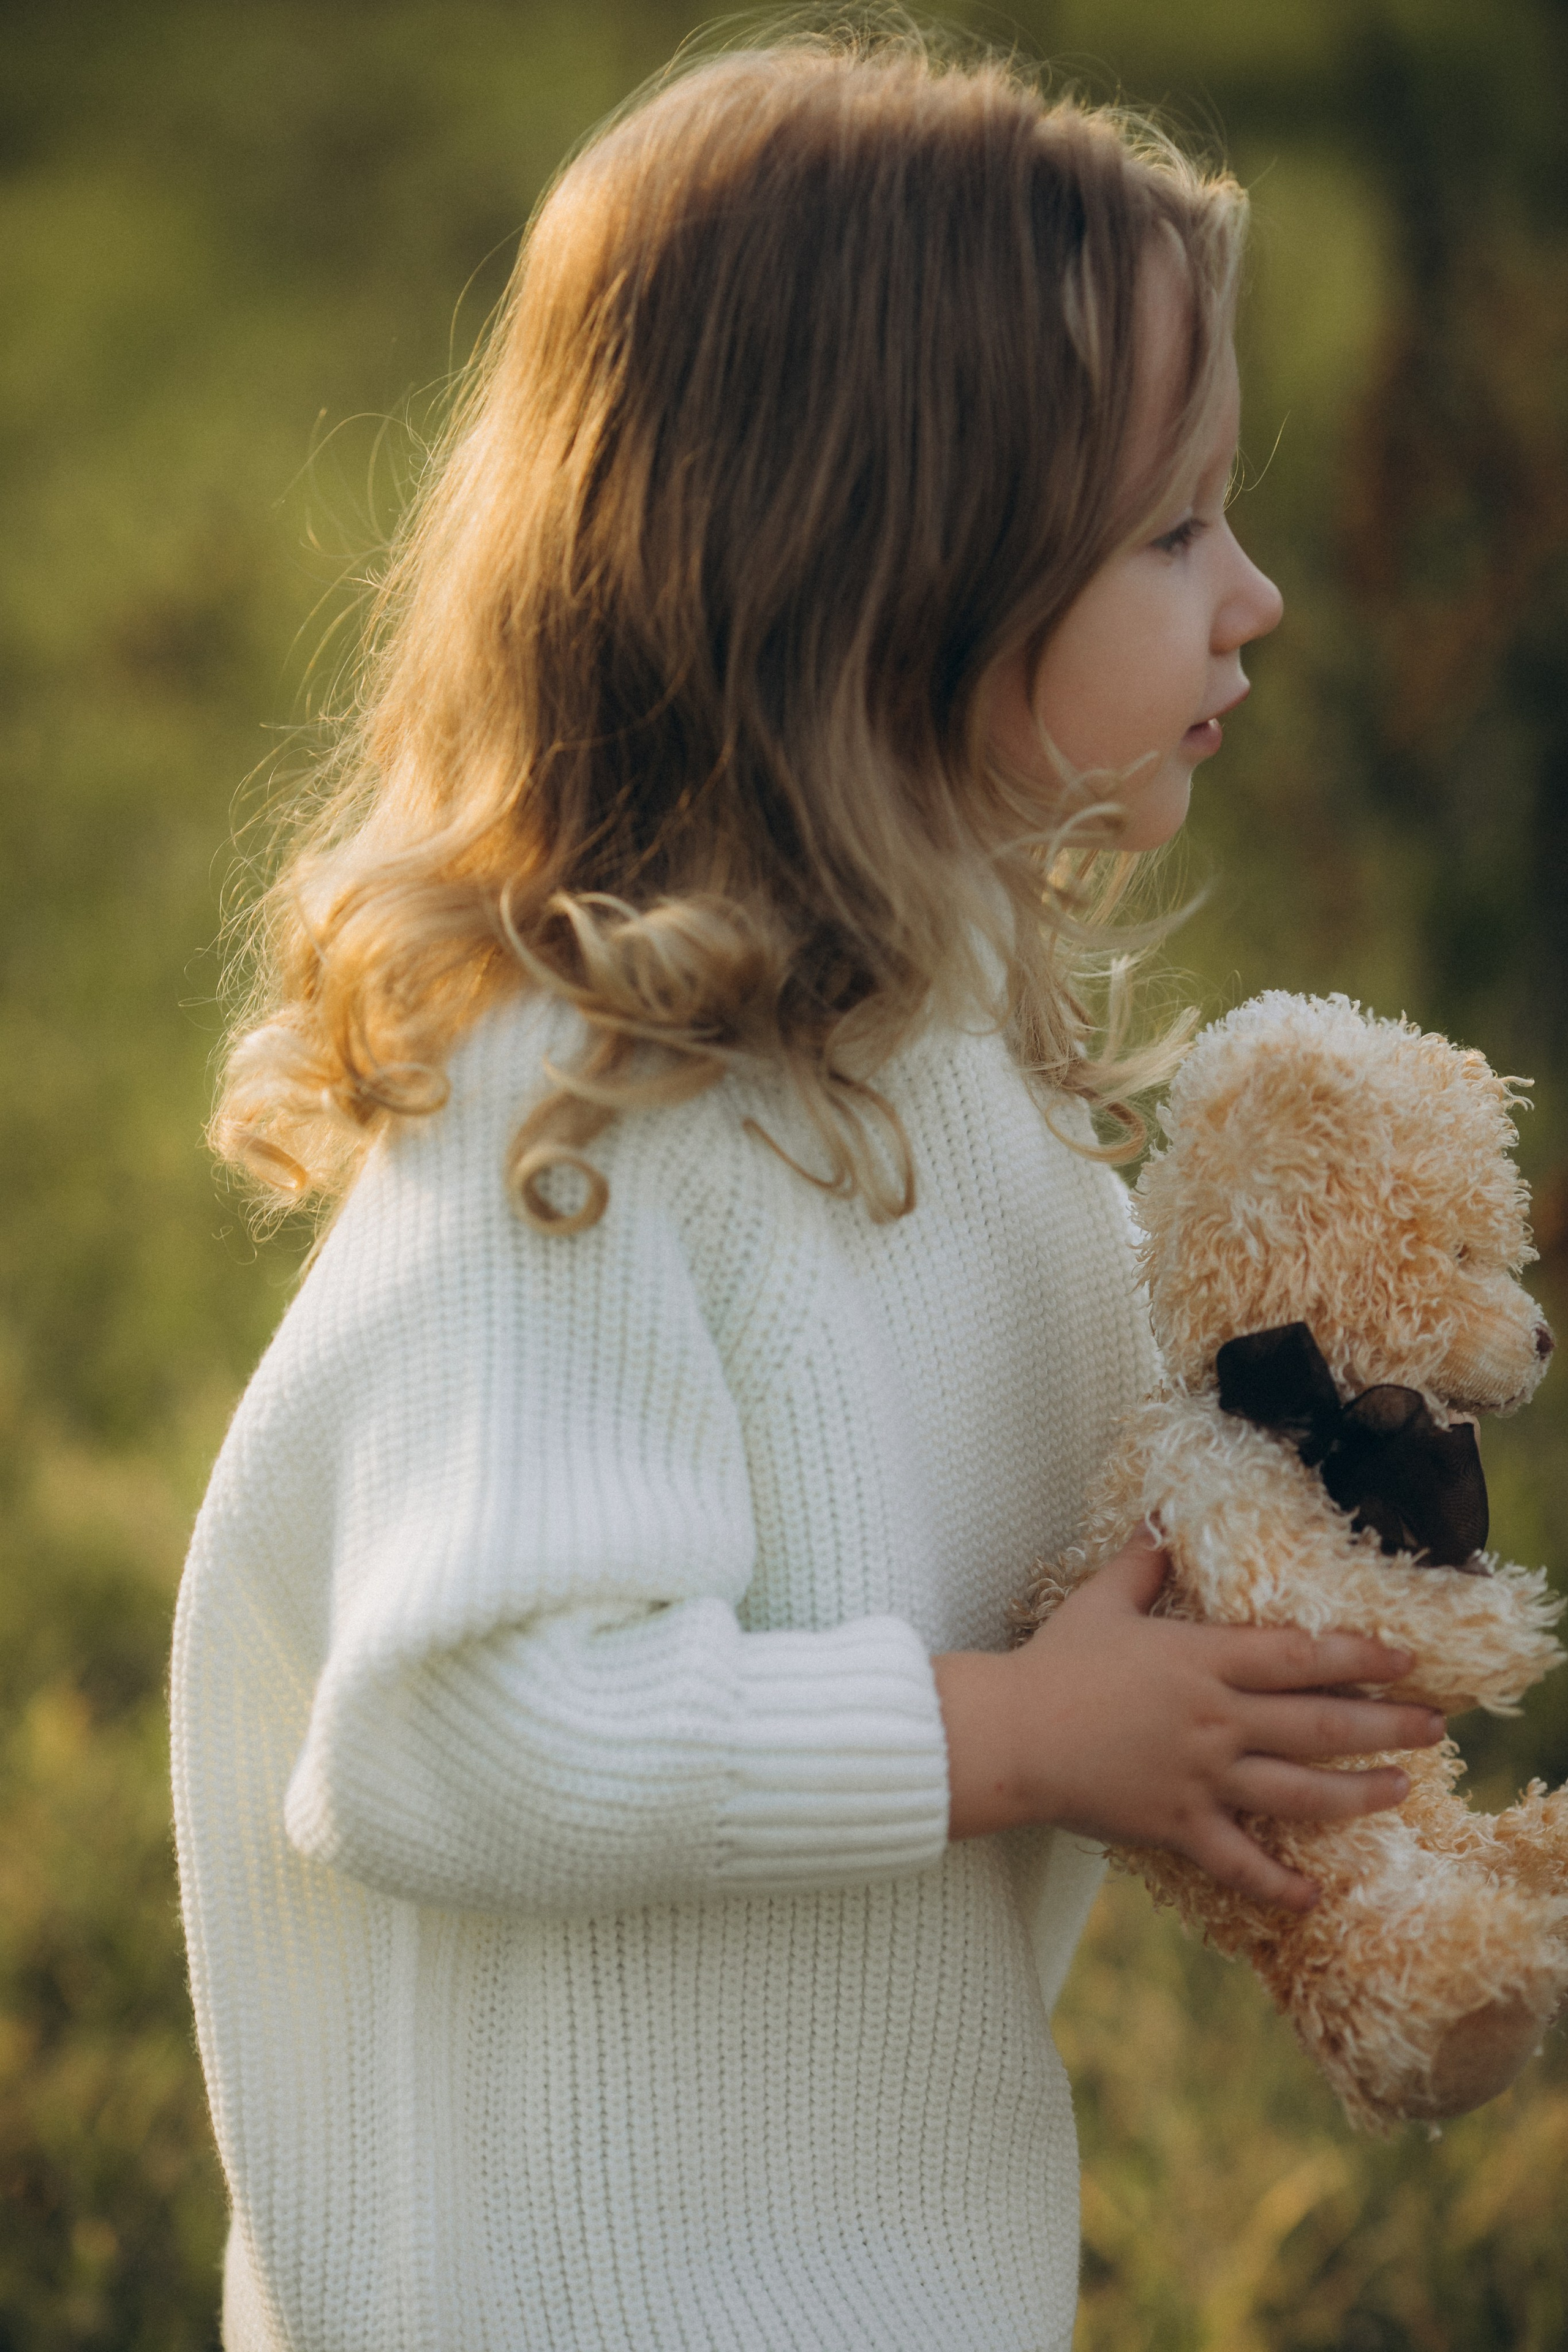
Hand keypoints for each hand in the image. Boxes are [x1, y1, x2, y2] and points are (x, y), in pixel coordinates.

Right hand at [933, 1526, 1444, 1909]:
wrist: (1010, 1734)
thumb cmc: (1053, 1664)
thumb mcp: (1101, 1602)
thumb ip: (1140, 1562)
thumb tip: (1159, 1519)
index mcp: (1203, 1660)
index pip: (1300, 1655)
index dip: (1360, 1655)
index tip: (1405, 1658)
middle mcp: (1216, 1719)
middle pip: (1321, 1724)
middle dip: (1387, 1726)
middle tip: (1436, 1726)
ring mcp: (1202, 1777)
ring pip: (1300, 1792)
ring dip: (1360, 1793)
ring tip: (1403, 1789)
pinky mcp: (1179, 1825)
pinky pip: (1239, 1863)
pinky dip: (1277, 1884)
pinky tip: (1312, 1896)